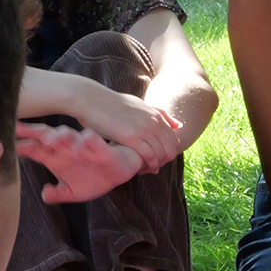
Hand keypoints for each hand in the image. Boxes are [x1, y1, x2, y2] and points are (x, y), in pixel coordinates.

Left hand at [16, 123, 143, 202]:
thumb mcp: (73, 192)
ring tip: (50, 139)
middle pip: (46, 136)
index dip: (22, 146)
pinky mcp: (101, 147)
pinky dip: (87, 141)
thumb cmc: (93, 178)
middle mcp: (67, 148)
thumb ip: (58, 194)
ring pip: (68, 135)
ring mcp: (83, 146)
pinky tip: (81, 144)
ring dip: (59, 136)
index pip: (35, 149)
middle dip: (33, 132)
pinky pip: (93, 140)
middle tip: (19, 128)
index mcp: (56, 158)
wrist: (120, 173)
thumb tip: (44, 195)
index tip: (5, 142)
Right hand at [67, 79, 182, 171]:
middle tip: (154, 169)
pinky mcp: (132, 137)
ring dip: (156, 165)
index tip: (158, 159)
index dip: (167, 152)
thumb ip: (159, 115)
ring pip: (161, 153)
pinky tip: (142, 170)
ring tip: (147, 171)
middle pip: (170, 147)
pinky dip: (148, 165)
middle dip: (164, 160)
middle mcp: (154, 121)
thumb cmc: (112, 104)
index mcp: (156, 114)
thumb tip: (178, 125)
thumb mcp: (140, 106)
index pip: (173, 138)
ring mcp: (144, 129)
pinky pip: (149, 155)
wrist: (92, 100)